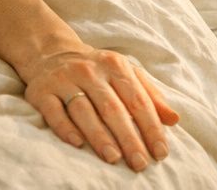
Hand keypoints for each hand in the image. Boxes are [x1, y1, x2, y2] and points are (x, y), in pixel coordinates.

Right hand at [21, 46, 178, 170]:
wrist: (52, 53)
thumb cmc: (98, 70)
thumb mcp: (126, 74)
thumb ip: (150, 96)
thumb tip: (174, 120)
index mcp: (116, 66)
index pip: (138, 100)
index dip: (151, 127)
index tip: (160, 152)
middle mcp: (91, 71)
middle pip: (113, 108)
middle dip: (129, 138)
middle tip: (140, 163)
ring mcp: (65, 80)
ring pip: (84, 110)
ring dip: (100, 136)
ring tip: (114, 158)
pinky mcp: (42, 92)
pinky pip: (54, 112)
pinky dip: (65, 128)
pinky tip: (78, 144)